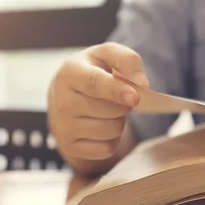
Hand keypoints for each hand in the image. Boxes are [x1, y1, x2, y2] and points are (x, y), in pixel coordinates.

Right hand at [47, 42, 148, 170]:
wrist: (65, 93)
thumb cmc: (92, 70)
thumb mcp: (107, 55)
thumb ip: (127, 60)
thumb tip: (142, 83)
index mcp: (70, 73)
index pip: (94, 83)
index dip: (117, 90)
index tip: (135, 97)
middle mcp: (62, 101)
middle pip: (111, 110)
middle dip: (124, 104)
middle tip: (117, 97)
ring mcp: (63, 127)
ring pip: (112, 130)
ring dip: (119, 121)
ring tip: (108, 110)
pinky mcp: (70, 147)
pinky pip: (107, 149)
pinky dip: (112, 139)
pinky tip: (101, 126)